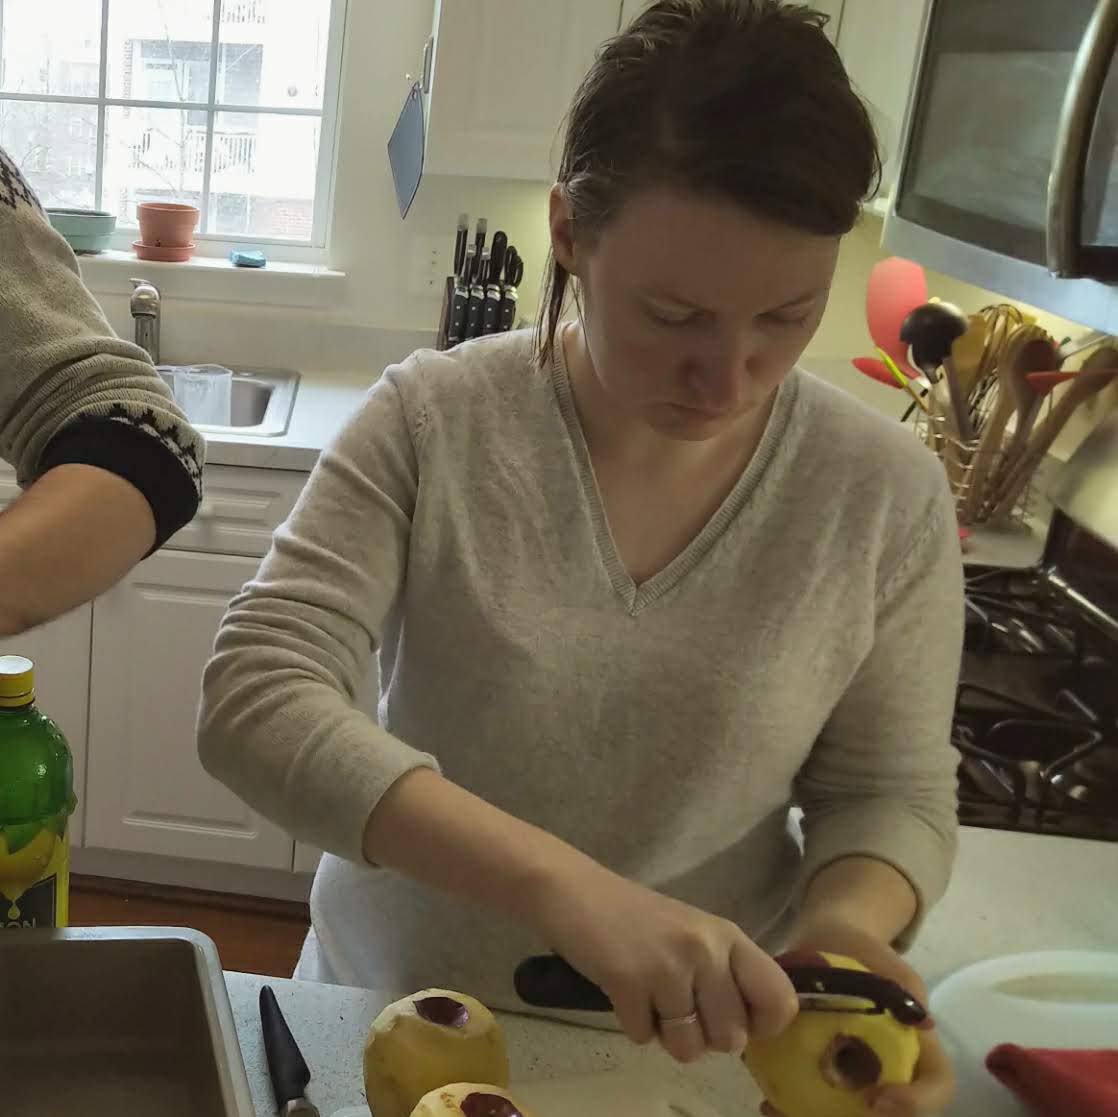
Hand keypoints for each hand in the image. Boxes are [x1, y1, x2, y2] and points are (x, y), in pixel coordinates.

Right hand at [529, 861, 798, 1063]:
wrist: (571, 889)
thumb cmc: (634, 916)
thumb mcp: (693, 934)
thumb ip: (724, 974)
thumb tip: (747, 1032)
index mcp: (728, 936)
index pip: (779, 999)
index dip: (762, 1025)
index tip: (732, 1019)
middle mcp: (706, 949)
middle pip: (733, 1038)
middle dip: (704, 1036)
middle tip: (676, 1005)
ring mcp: (668, 965)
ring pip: (689, 1048)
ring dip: (666, 1034)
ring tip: (649, 998)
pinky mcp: (629, 980)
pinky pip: (644, 1038)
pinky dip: (631, 1024)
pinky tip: (622, 990)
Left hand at [761, 919, 954, 1116]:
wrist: (829, 939)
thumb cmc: (868, 953)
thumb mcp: (889, 962)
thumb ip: (906, 986)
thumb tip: (925, 1021)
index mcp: (917, 1048)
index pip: (937, 1086)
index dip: (917, 1104)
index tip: (877, 1100)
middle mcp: (890, 1069)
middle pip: (889, 1114)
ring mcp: (854, 1073)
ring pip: (844, 1112)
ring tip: (781, 1113)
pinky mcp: (818, 1067)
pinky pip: (809, 1097)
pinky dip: (790, 1106)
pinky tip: (767, 1102)